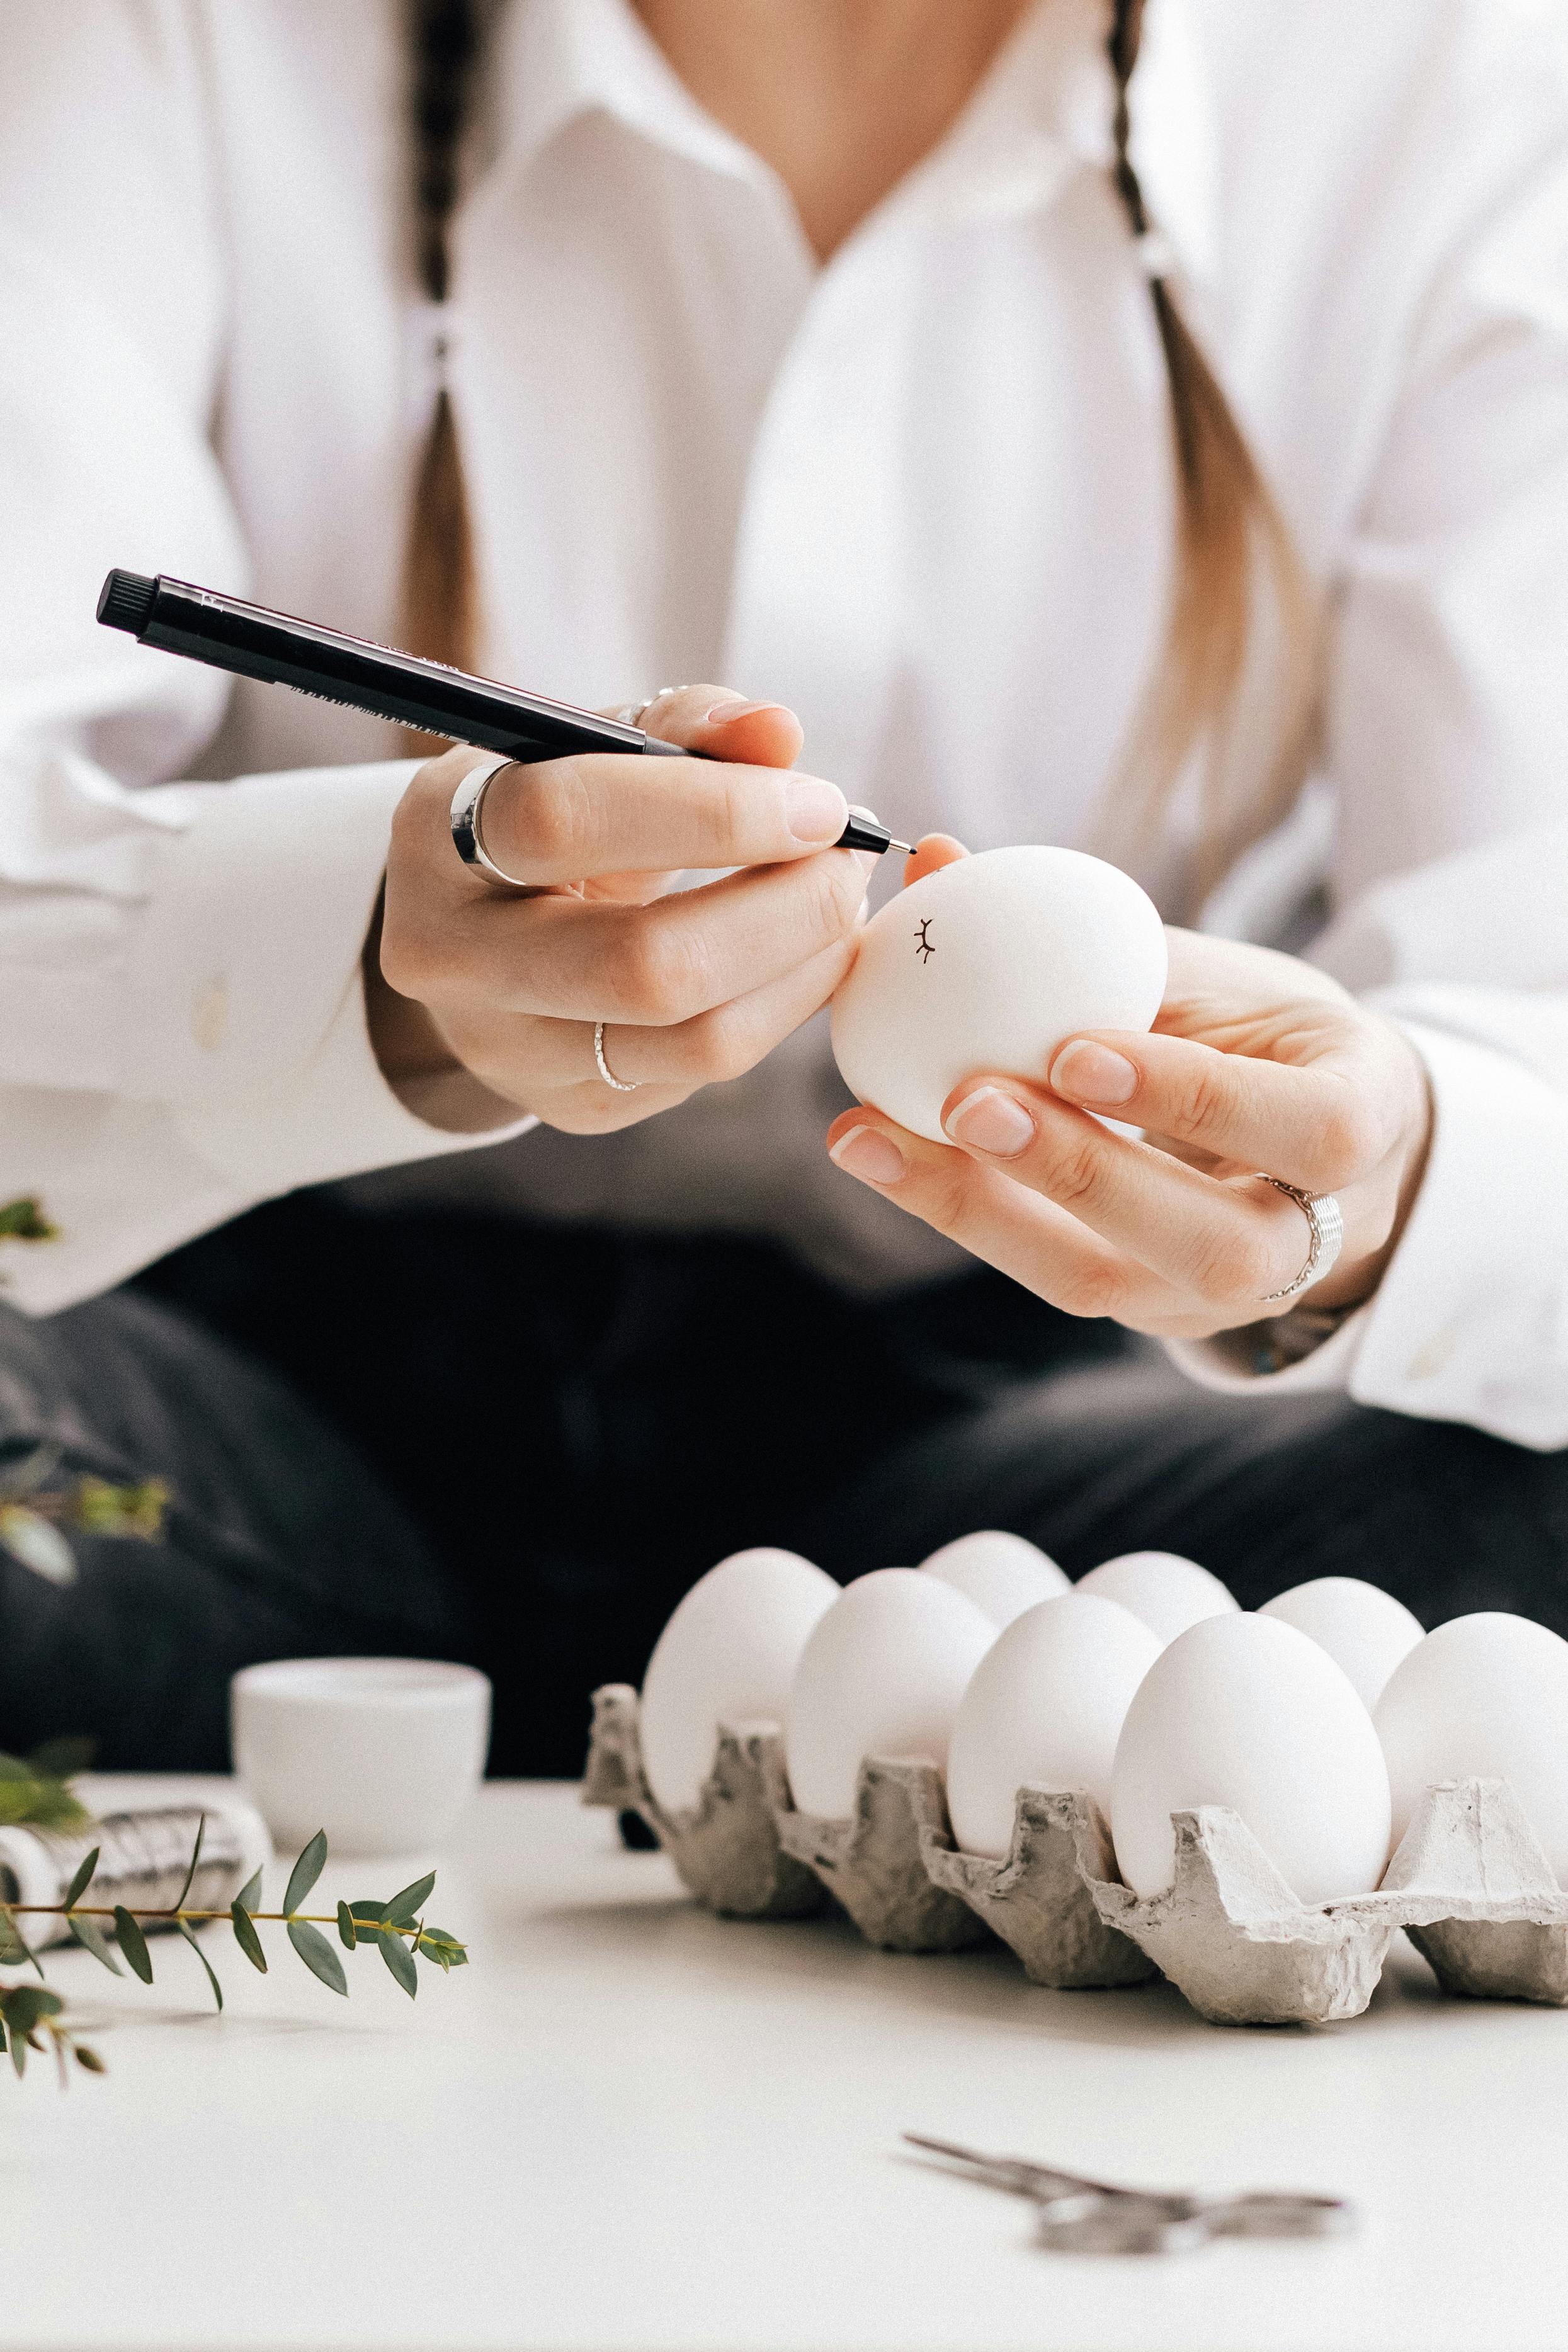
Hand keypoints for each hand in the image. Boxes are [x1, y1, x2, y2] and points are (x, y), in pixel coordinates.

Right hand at [371, 688, 872, 1130]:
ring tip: (840, 902)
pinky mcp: (574, 1108)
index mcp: (437, 836)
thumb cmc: (550, 816)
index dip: (711, 811)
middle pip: (643, 965)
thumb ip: (685, 724)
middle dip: (783, 909)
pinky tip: (804, 954)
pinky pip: (709, 1071)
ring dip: (803, 967)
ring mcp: (510, 1051)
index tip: (817, 802)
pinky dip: (784, 1007)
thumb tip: (777, 732)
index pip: (563, 820)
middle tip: (848, 858)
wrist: (481, 935)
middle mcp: (453, 959)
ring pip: (695, 1039)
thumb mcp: (589, 748)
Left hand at [825, 838, 1432, 1336]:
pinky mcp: (1145, 1309)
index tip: (1073, 1050)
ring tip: (874, 1139)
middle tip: (968, 1102)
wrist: (1317, 1149)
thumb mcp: (1231, 980)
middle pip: (1207, 1242)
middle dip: (1080, 1174)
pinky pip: (1048, 1271)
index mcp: (1361, 1126)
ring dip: (980, 1208)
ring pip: (1104, 1280)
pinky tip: (880, 1154)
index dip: (1187, 1096)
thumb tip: (940, 858)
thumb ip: (1106, 941)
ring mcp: (1220, 1296)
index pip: (1304, 1130)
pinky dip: (959, 1211)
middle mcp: (1303, 1238)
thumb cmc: (1271, 1040)